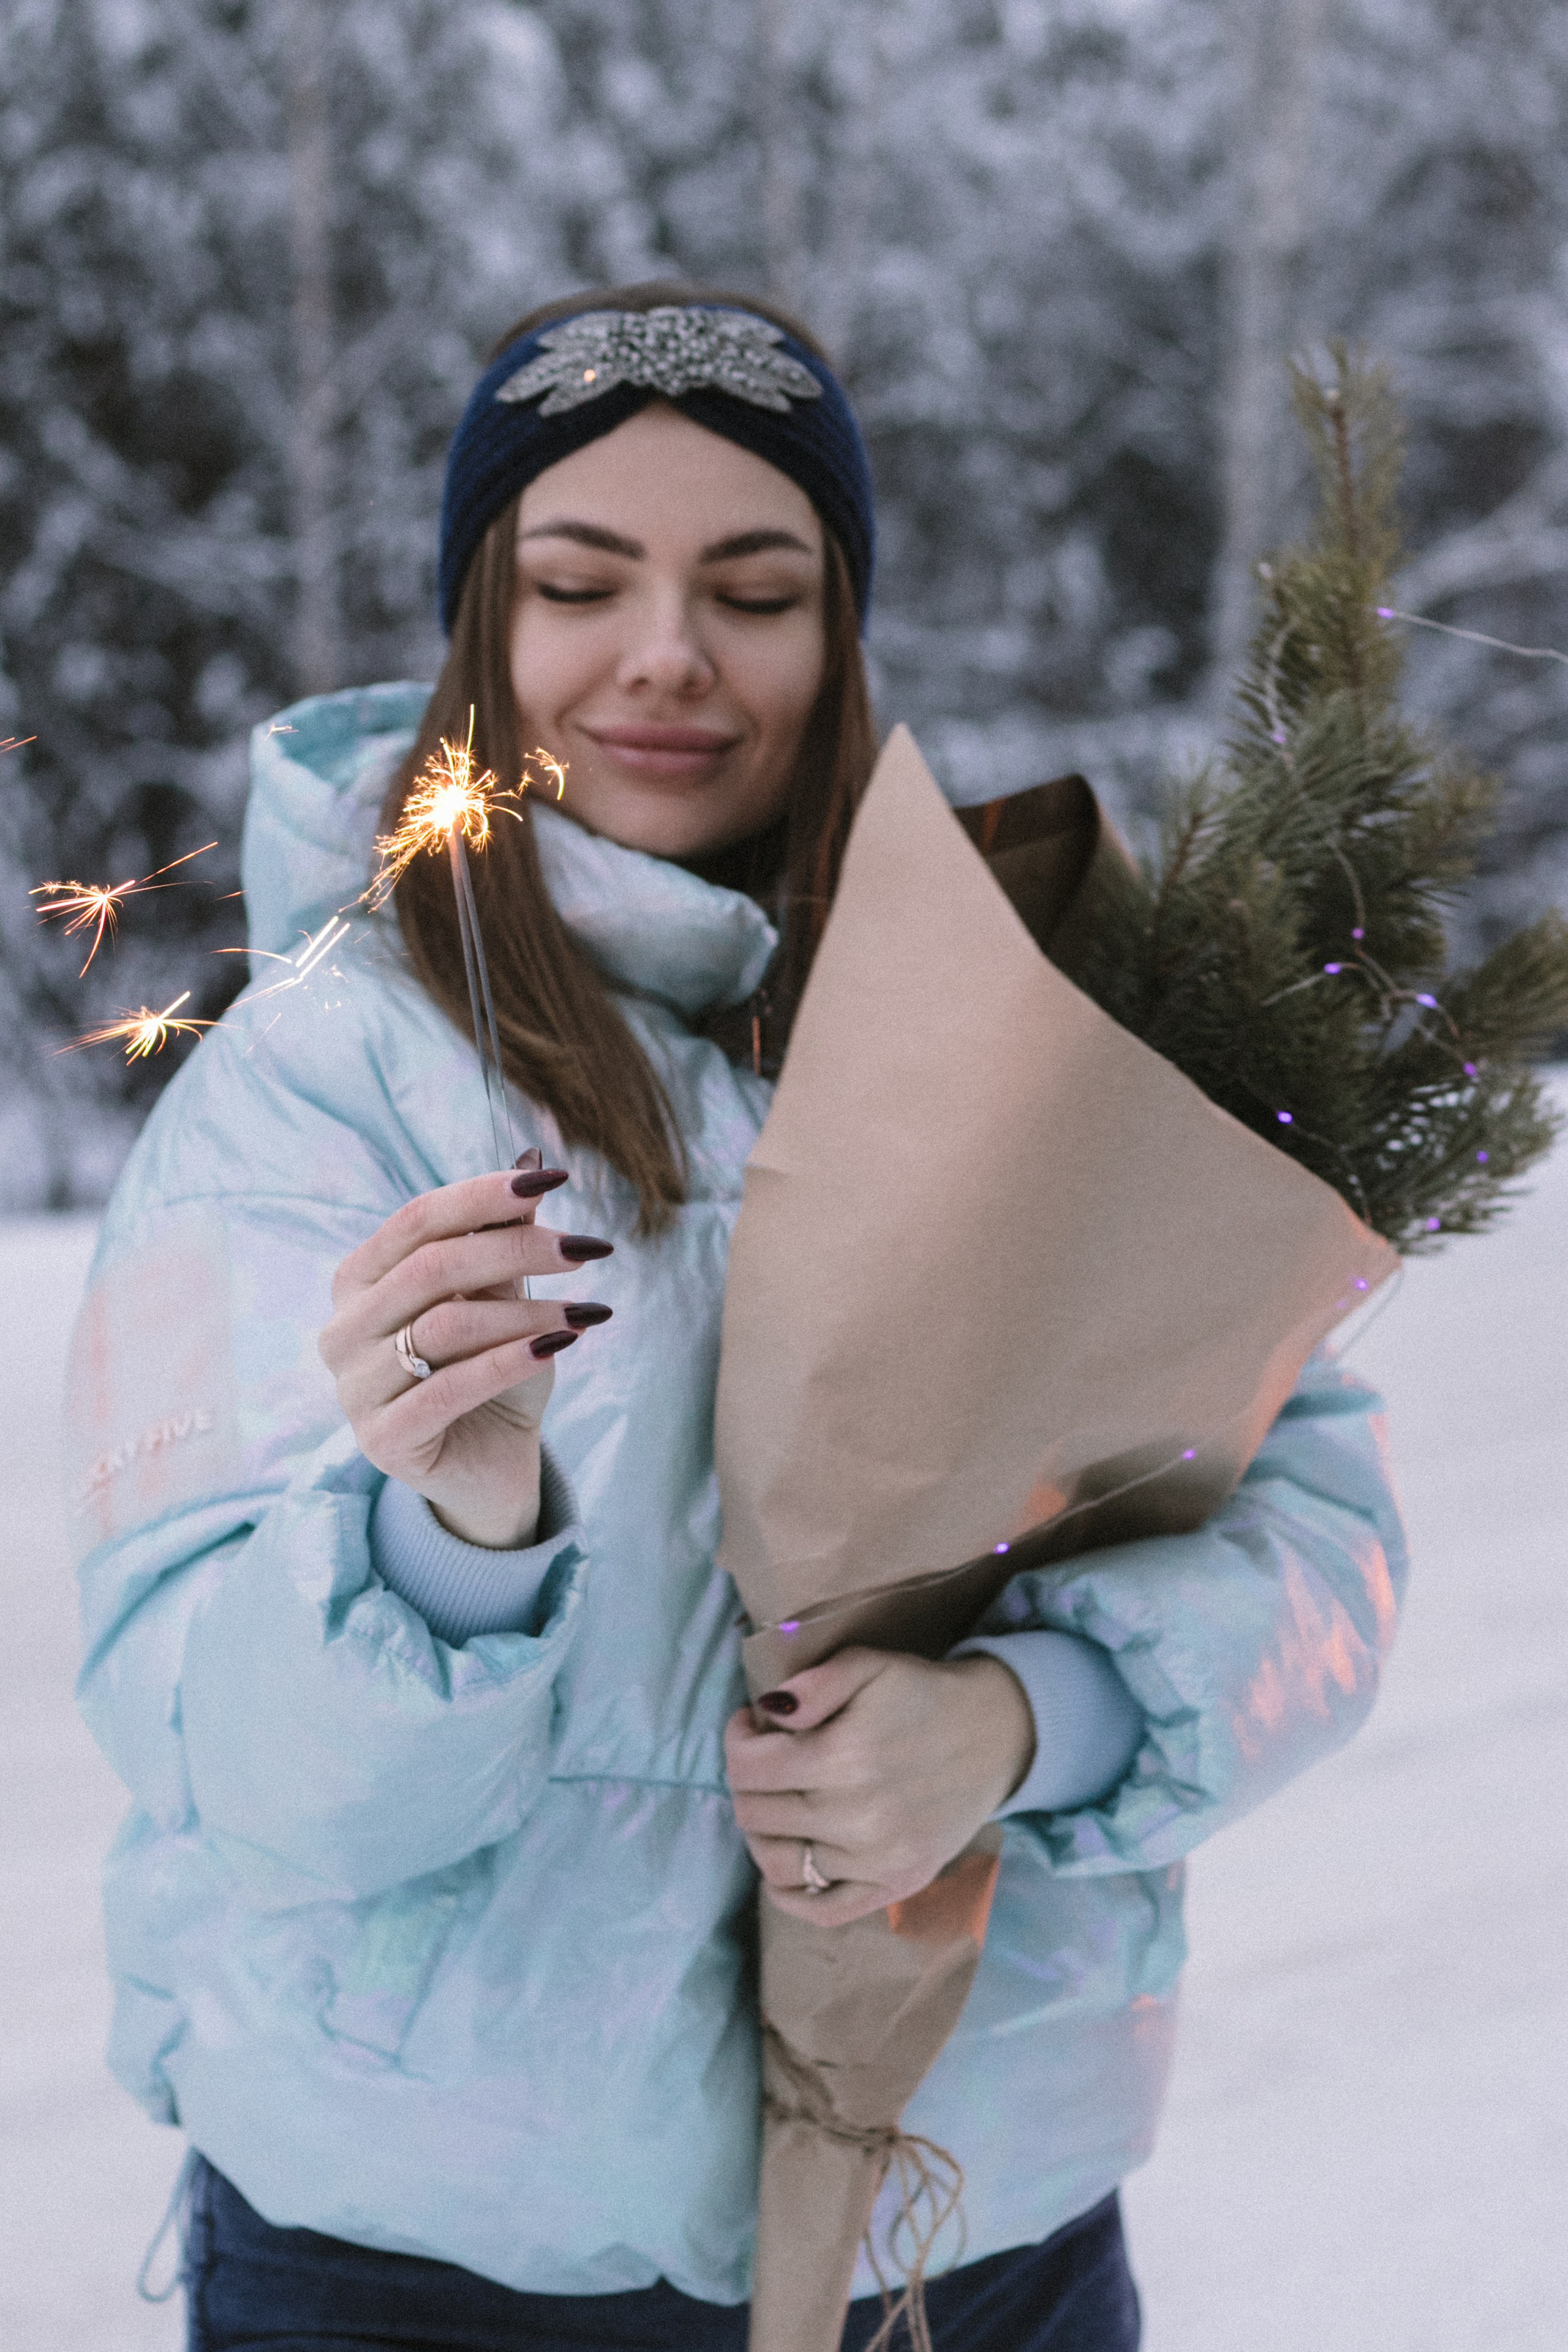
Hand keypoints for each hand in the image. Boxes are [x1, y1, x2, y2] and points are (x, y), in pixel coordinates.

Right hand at [318, 1157, 613, 1547]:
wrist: (490, 1464)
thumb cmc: (491, 1370)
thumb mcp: (501, 1298)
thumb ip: (503, 1238)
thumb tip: (531, 1160)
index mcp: (359, 1281)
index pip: (416, 1219)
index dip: (483, 1195)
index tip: (556, 1180)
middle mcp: (343, 1330)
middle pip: (431, 1267)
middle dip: (516, 1250)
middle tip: (586, 1249)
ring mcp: (354, 1389)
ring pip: (445, 1327)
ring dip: (526, 1312)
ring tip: (585, 1310)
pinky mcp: (382, 1440)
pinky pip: (451, 1387)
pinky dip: (511, 1360)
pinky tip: (561, 1344)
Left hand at [724, 1648, 1034, 1925]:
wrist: (996, 1735)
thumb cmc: (924, 1695)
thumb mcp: (870, 1664)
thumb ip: (814, 1682)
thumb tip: (768, 1711)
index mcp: (844, 1758)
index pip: (748, 1768)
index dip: (737, 1741)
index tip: (751, 1724)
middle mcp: (856, 1818)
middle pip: (755, 1813)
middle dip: (747, 1780)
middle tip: (767, 1757)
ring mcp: (877, 1861)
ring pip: (776, 1862)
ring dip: (761, 1829)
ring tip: (778, 1799)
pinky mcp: (895, 1886)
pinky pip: (820, 1910)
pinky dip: (788, 1892)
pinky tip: (787, 1860)